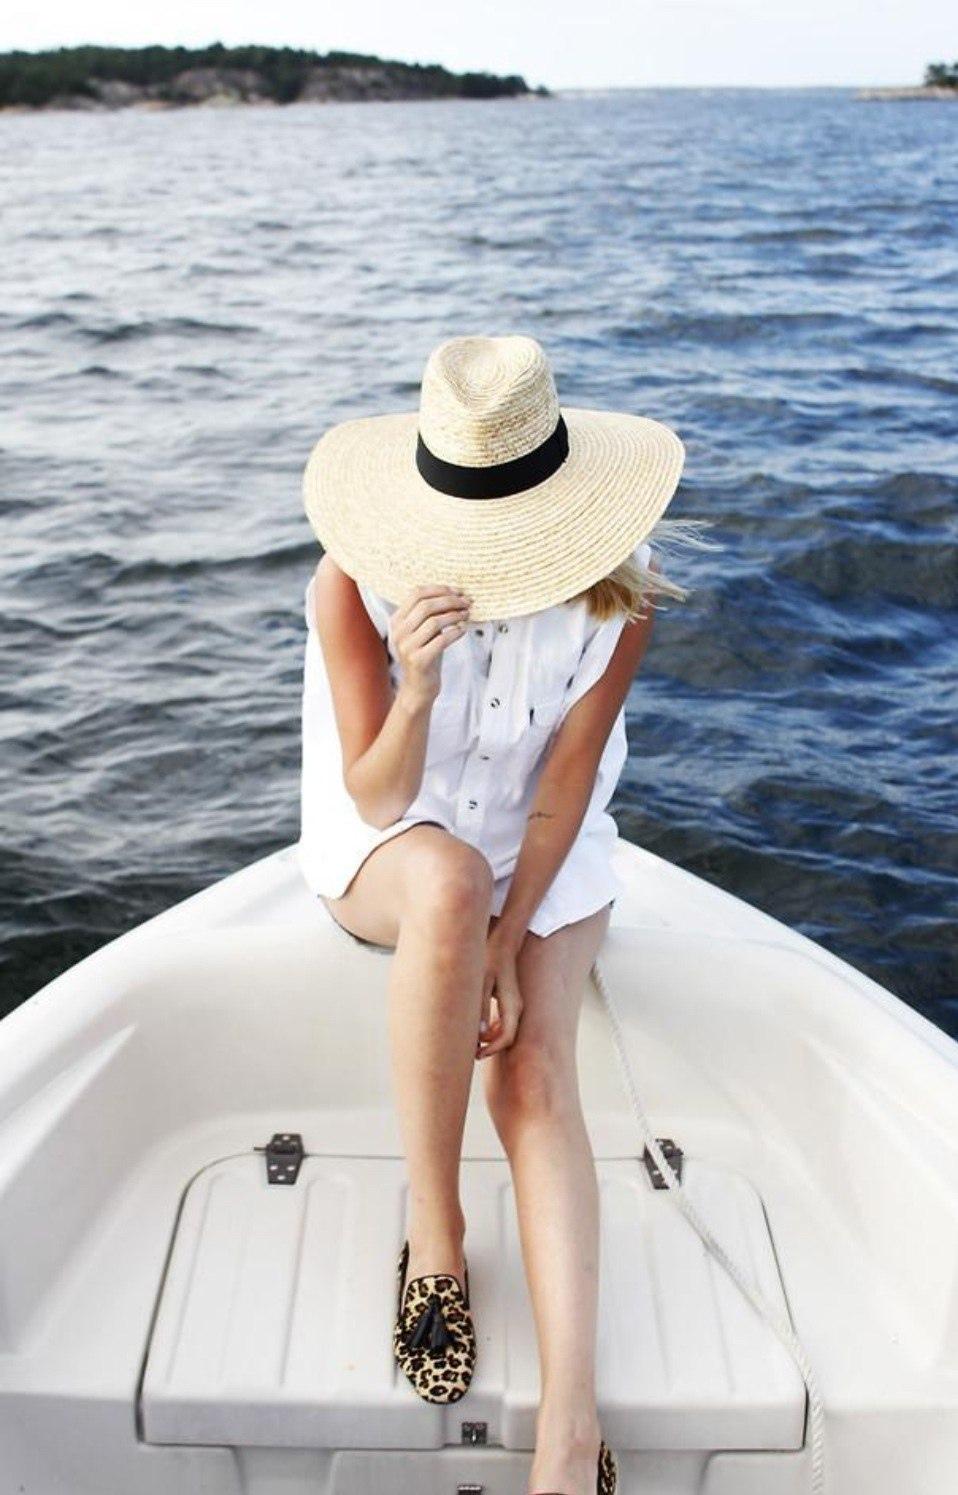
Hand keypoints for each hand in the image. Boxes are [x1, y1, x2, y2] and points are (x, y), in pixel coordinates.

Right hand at [389, 583, 470, 705]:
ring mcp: (407, 647)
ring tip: (467, 615)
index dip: (439, 589)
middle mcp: (398, 632)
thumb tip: (456, 594)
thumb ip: (431, 614)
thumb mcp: (423, 631)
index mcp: (397, 621)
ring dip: (455, 615)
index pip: (416, 594)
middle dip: (450, 601)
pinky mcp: (418, 660)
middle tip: (467, 602)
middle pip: (426, 606)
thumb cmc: (425, 655)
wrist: (418, 687)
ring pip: (434, 622)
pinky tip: (463, 629)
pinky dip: (456, 632)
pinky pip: (442, 640)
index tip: (458, 591)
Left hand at [476, 922, 524, 1057]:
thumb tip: (479, 1034)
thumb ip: (482, 1008)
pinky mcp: (509, 1001)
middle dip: (490, 1047)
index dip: (492, 1049)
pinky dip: (492, 1030)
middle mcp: (517, 1008)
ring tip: (470, 1042)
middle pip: (507, 1037)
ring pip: (505, 1031)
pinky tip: (476, 1029)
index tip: (476, 1054)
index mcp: (512, 1005)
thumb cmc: (489, 959)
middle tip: (471, 1053)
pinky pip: (503, 1023)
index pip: (506, 1037)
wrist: (501, 942)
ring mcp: (514, 1005)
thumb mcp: (482, 983)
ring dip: (490, 1039)